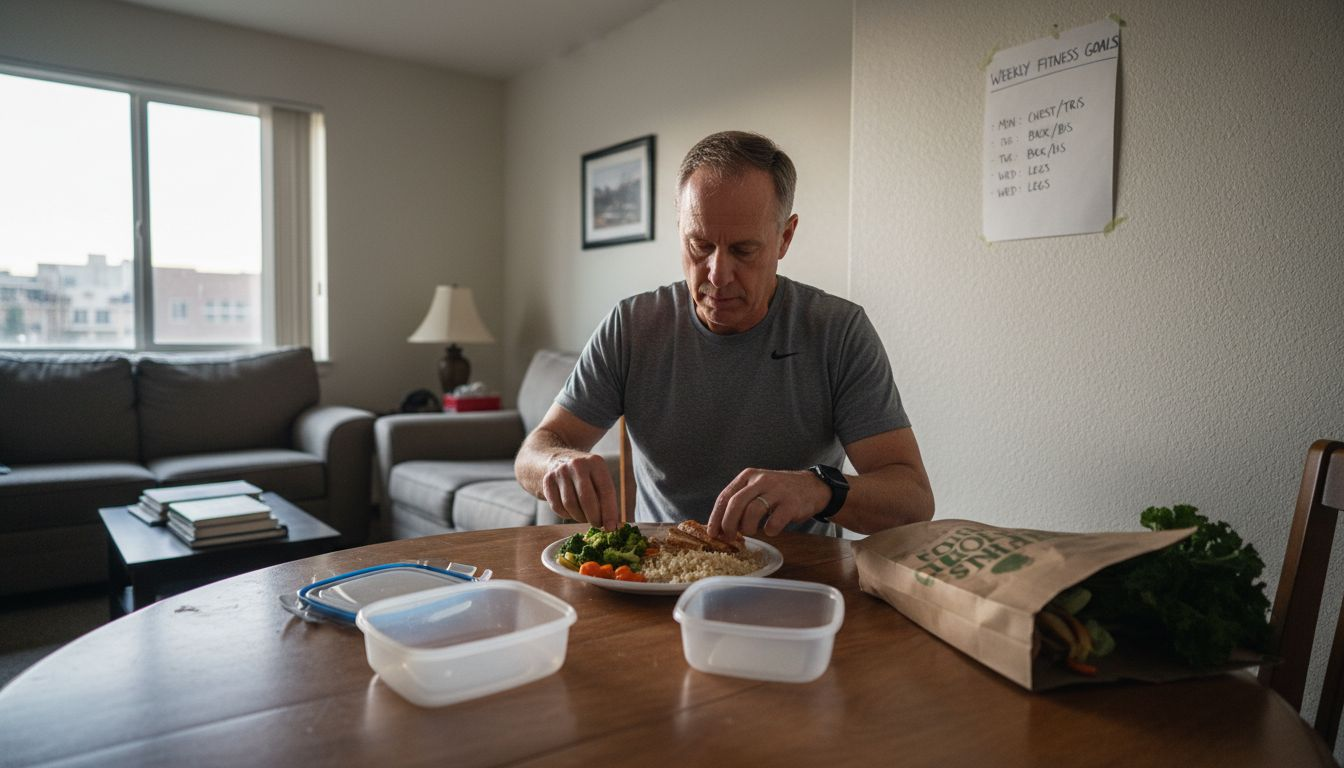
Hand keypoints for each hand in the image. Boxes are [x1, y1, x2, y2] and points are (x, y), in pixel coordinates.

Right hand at [540, 452, 619, 529]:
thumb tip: (616, 525)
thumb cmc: (587, 476)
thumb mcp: (600, 478)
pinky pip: (557, 506)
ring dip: (580, 517)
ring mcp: (561, 472)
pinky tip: (572, 512)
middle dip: (594, 517)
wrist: (559, 460)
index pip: (606, 490)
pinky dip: (566, 515)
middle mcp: (577, 464)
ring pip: (570, 504)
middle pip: (586, 498)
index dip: (609, 512)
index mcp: (596, 462)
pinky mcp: (548, 480)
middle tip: (597, 525)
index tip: (611, 528)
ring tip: (585, 517)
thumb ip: (609, 499)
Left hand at [707, 468, 828, 539]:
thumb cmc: (779, 492)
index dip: (716, 517)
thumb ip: (740, 502)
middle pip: (736, 503)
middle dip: (728, 524)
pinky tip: (770, 530)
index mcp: (747, 476)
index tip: (712, 533)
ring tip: (751, 532)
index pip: (725, 496)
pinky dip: (769, 530)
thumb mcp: (757, 488)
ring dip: (747, 527)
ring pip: (753, 511)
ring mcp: (777, 491)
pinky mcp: (791, 503)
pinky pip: (774, 521)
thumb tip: (721, 526)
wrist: (812, 487)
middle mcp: (760, 480)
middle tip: (728, 537)